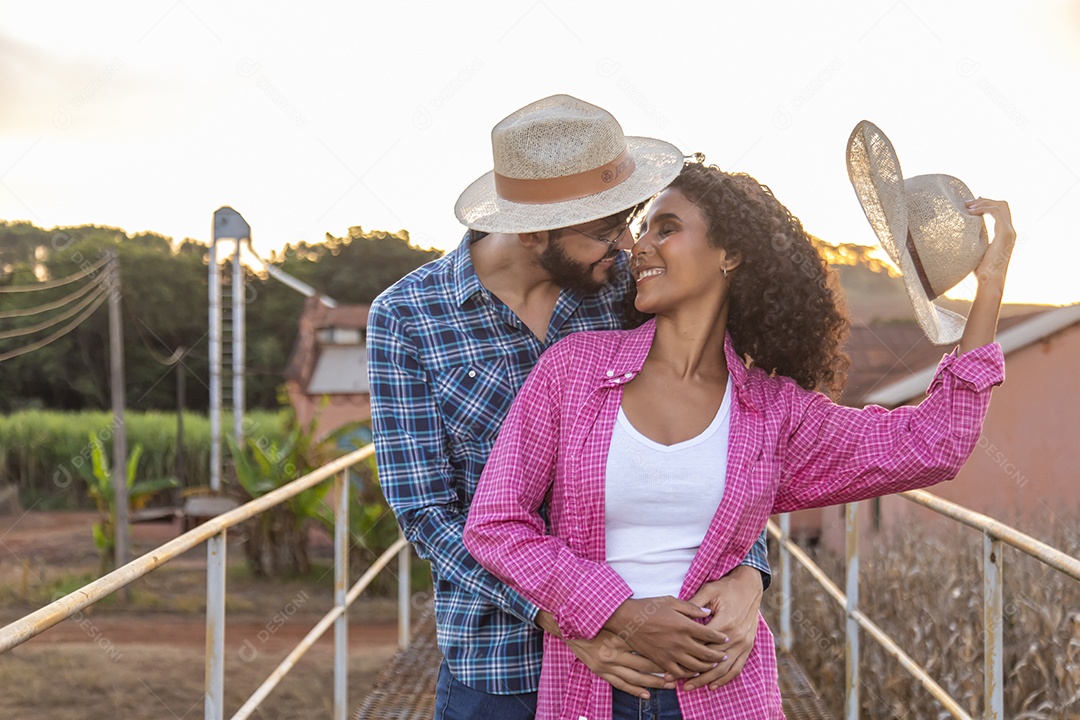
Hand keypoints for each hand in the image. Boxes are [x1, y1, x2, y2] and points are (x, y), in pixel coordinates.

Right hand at [564, 629, 674, 699]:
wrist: (571, 627)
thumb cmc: (596, 620)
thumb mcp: (616, 617)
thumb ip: (635, 621)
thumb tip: (660, 621)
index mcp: (620, 635)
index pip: (648, 647)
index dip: (664, 653)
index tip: (678, 655)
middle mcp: (614, 651)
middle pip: (644, 664)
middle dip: (663, 670)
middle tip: (678, 674)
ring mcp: (607, 664)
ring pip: (635, 677)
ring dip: (654, 683)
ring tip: (669, 686)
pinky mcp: (600, 672)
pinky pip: (620, 684)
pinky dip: (634, 690)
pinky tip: (647, 695)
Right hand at [603, 596, 726, 676]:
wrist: (627, 620)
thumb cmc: (649, 608)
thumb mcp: (671, 601)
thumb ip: (691, 608)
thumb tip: (707, 612)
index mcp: (684, 625)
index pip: (709, 635)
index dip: (720, 638)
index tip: (725, 638)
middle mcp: (680, 642)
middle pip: (706, 654)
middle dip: (718, 655)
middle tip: (724, 655)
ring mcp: (671, 654)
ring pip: (695, 666)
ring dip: (707, 666)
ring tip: (712, 664)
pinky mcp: (661, 661)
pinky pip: (679, 672)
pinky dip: (689, 674)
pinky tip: (693, 671)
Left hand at [683, 566, 762, 690]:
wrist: (749, 586)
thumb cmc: (726, 587)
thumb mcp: (709, 591)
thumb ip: (694, 605)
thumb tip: (679, 618)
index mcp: (725, 623)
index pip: (702, 645)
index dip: (686, 656)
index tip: (672, 664)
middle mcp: (736, 636)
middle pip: (712, 661)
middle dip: (694, 674)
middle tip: (676, 682)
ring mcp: (744, 643)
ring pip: (724, 669)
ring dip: (707, 680)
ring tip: (690, 687)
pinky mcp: (748, 646)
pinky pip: (737, 667)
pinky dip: (725, 678)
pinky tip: (712, 685)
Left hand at [966, 198, 1016, 290]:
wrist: (989, 281)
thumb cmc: (981, 270)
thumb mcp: (978, 250)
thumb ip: (976, 239)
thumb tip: (963, 233)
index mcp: (1005, 233)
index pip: (1000, 211)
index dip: (986, 204)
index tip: (970, 205)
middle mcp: (1010, 231)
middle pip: (1003, 204)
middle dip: (985, 200)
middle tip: (967, 202)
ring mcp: (1009, 231)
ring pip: (1001, 205)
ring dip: (983, 202)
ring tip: (967, 205)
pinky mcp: (1005, 233)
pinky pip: (996, 212)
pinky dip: (984, 208)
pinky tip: (971, 212)